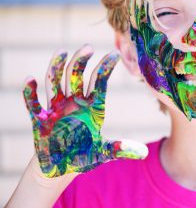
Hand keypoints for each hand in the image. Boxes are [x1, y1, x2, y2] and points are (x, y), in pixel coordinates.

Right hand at [23, 45, 147, 177]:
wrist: (60, 169)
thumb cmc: (82, 156)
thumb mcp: (102, 153)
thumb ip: (119, 149)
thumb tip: (144, 153)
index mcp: (92, 108)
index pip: (99, 83)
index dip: (105, 69)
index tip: (114, 54)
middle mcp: (74, 104)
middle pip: (76, 77)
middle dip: (81, 62)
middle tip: (88, 47)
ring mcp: (57, 110)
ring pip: (55, 83)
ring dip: (57, 68)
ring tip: (62, 51)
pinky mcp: (40, 120)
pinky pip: (34, 104)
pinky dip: (30, 93)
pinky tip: (29, 80)